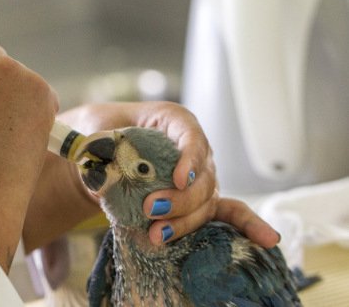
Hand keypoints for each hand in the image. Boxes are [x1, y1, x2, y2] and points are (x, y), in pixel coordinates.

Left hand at [50, 101, 278, 247]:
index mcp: (172, 121)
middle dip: (181, 198)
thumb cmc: (98, 135)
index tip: (178, 179)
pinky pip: (226, 212)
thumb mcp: (92, 132)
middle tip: (151, 209)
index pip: (190, 135)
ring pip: (207, 201)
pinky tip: (268, 240)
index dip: (190, 158)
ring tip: (156, 234)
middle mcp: (191, 149)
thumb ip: (98, 146)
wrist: (97, 155)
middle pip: (202, 175)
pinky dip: (246, 225)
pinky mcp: (193, 201)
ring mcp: (197, 176)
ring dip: (186, 220)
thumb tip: (102, 173)